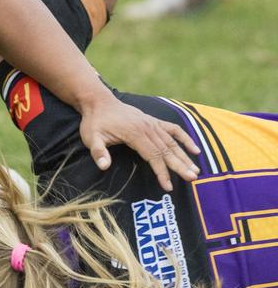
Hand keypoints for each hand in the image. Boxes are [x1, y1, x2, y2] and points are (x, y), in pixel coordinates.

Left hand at [77, 91, 199, 191]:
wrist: (98, 101)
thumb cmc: (94, 122)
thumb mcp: (91, 137)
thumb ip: (98, 152)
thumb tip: (104, 166)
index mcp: (134, 133)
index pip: (153, 156)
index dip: (161, 172)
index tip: (168, 186)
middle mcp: (147, 127)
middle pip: (166, 150)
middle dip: (180, 165)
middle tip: (192, 179)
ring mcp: (151, 123)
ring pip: (172, 142)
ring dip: (185, 156)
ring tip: (196, 171)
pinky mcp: (153, 121)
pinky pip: (173, 129)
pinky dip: (185, 138)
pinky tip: (195, 149)